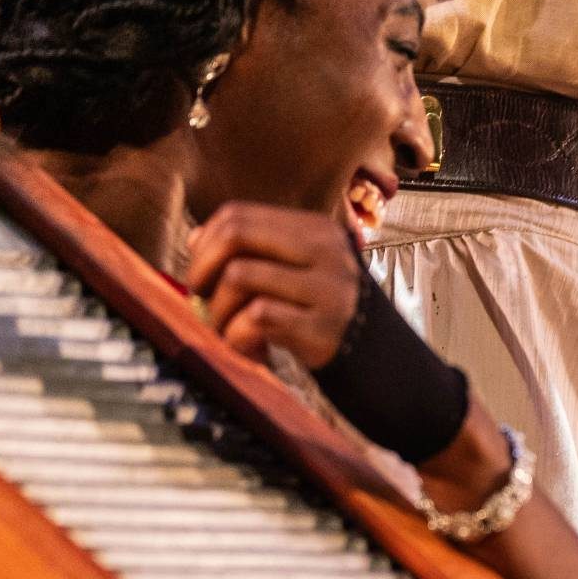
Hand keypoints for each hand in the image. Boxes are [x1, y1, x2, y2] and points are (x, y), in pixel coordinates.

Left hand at [184, 202, 362, 367]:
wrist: (381, 363)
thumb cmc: (327, 315)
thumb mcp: (299, 271)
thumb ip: (254, 251)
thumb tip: (197, 240)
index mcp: (317, 231)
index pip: (239, 215)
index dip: (206, 242)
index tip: (202, 272)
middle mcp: (326, 254)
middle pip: (237, 235)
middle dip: (203, 268)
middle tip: (202, 296)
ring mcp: (328, 291)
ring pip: (239, 276)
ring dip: (219, 310)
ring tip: (230, 330)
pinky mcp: (322, 329)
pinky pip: (256, 318)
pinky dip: (239, 337)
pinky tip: (255, 351)